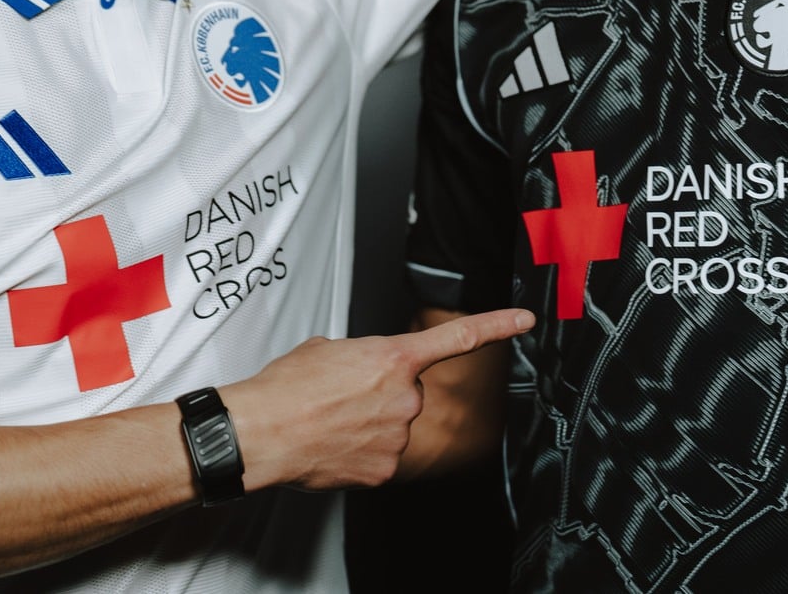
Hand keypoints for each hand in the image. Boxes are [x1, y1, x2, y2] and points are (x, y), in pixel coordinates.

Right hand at [222, 307, 532, 490]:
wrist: (263, 431)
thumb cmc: (286, 388)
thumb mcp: (327, 350)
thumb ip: (361, 358)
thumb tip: (363, 375)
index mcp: (391, 357)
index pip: (458, 337)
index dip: (497, 325)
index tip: (525, 320)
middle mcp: (403, 396)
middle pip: (407, 393)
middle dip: (382, 394)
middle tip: (342, 397)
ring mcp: (397, 435)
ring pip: (393, 426)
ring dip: (369, 423)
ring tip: (330, 420)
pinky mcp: (385, 468)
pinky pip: (381, 456)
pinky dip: (360, 452)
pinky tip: (333, 444)